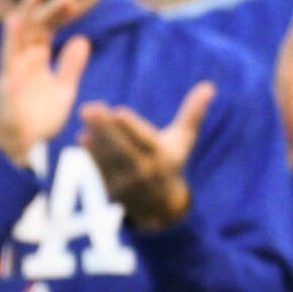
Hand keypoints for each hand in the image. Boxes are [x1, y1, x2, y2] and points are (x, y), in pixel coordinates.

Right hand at [0, 0, 90, 164]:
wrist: (23, 146)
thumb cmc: (40, 117)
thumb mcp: (63, 89)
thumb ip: (71, 66)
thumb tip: (82, 39)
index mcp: (38, 55)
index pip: (53, 26)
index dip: (67, 11)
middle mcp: (25, 56)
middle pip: (38, 25)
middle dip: (52, 9)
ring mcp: (13, 67)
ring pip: (19, 34)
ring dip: (26, 13)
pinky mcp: (5, 81)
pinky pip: (7, 58)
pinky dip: (11, 39)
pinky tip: (14, 21)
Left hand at [80, 81, 213, 232]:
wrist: (161, 205)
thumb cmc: (170, 160)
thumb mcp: (183, 139)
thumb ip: (193, 113)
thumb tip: (208, 86)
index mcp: (163, 157)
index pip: (145, 140)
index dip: (131, 127)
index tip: (118, 111)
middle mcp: (146, 172)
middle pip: (123, 148)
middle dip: (105, 128)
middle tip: (89, 107)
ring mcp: (128, 184)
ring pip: (109, 159)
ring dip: (96, 139)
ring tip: (84, 117)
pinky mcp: (113, 192)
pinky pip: (101, 171)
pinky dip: (92, 156)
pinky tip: (83, 139)